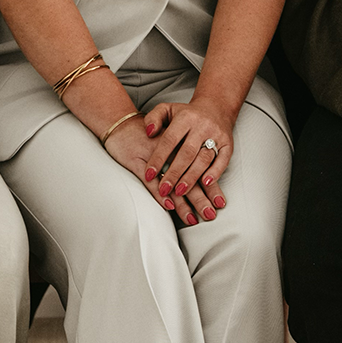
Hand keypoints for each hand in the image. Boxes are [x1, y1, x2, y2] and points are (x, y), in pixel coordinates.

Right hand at [96, 109, 216, 227]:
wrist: (121, 123)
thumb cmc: (146, 136)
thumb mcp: (168, 143)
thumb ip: (183, 158)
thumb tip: (203, 180)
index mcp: (181, 148)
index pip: (200, 171)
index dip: (211, 188)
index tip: (220, 204)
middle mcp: (170, 154)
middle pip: (189, 179)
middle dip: (201, 200)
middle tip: (210, 215)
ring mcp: (154, 159)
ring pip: (173, 184)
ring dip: (184, 203)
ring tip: (193, 219)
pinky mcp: (137, 163)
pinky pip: (151, 181)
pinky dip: (160, 194)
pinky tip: (168, 205)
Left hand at [140, 97, 232, 224]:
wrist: (216, 107)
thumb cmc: (186, 113)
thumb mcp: (166, 109)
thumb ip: (153, 118)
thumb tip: (149, 132)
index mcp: (185, 118)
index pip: (169, 140)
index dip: (158, 158)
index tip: (149, 174)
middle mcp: (202, 126)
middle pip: (187, 153)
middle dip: (174, 173)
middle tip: (164, 189)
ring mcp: (216, 135)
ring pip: (204, 159)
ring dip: (191, 177)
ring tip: (179, 191)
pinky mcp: (228, 144)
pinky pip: (223, 160)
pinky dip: (215, 172)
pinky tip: (205, 184)